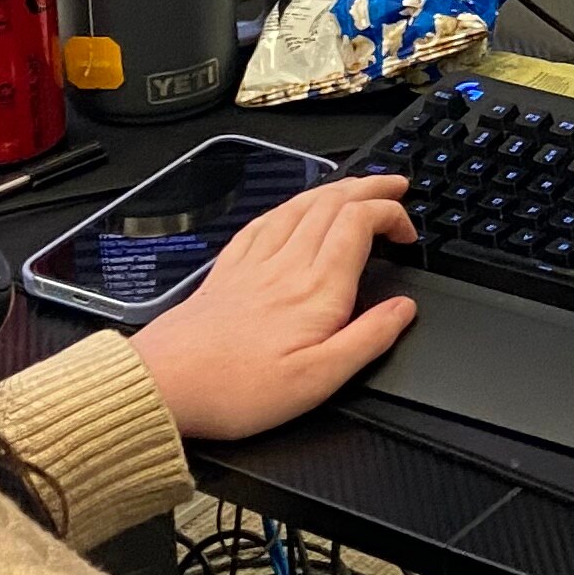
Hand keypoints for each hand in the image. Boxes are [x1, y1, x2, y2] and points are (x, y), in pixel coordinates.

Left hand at [123, 176, 417, 441]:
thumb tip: (404, 310)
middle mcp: (286, 265)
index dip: (390, 213)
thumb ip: (368, 339)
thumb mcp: (319, 380)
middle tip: (396, 184)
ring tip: (356, 185)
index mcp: (316, 289)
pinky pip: (263, 222)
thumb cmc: (238, 390)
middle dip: (370, 186)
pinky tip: (291, 209)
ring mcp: (253, 263)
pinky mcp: (226, 271)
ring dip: (334, 188)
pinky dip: (289, 206)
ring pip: (300, 206)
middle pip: (333, 203)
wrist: (165, 385)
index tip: (408, 232)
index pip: (360, 223)